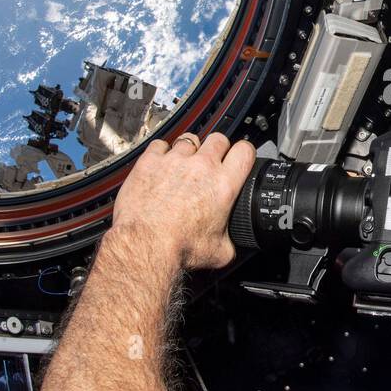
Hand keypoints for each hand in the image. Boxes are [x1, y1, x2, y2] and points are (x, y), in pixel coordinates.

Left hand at [110, 131, 255, 270]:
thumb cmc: (178, 247)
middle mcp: (201, 167)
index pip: (245, 151)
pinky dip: (162, 152)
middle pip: (219, 139)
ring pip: (190, 139)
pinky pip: (160, 145)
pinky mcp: (150, 162)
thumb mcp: (220, 251)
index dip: (245, 152)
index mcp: (223, 185)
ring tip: (184, 166)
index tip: (239, 158)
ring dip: (190, 150)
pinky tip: (161, 165)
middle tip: (212, 163)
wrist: (145, 245)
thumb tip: (235, 243)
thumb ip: (232, 241)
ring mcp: (175, 161)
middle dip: (218, 148)